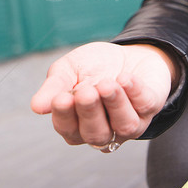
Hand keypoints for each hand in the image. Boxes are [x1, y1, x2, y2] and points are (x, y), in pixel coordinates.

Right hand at [30, 42, 174, 148]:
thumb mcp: (68, 70)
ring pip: (123, 125)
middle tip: (86, 91)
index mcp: (77, 124)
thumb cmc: (92, 67)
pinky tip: (125, 77)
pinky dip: (135, 92)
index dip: (64, 116)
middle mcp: (104, 130)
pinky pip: (145, 106)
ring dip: (115, 104)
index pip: (68, 129)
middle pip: (95, 134)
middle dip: (90, 112)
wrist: (126, 52)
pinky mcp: (150, 108)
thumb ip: (54, 86)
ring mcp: (129, 123)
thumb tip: (37, 107)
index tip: (61, 98)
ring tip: (107, 83)